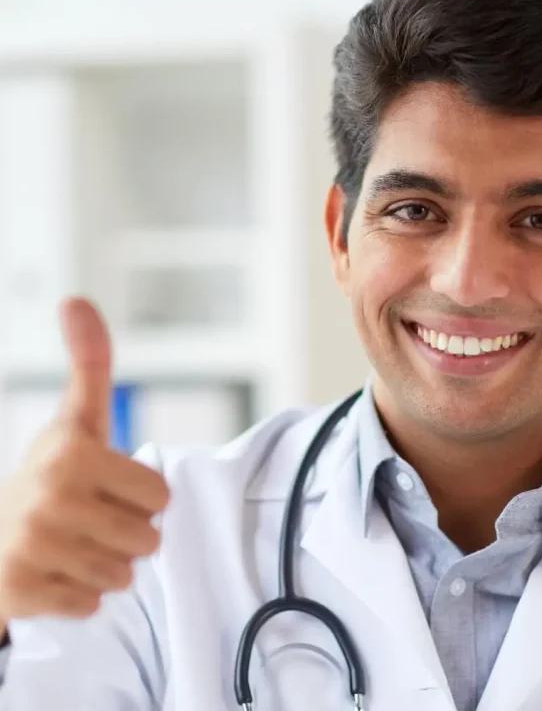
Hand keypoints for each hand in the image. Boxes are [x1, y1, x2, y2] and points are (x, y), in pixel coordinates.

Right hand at [0, 298, 169, 628]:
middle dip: (127, 533)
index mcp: (73, 453)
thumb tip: (75, 299)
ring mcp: (30, 547)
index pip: (161, 496)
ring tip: (71, 544)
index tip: (107, 488)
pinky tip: (54, 572)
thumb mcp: (76, 418)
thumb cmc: (52, 474)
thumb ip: (89, 362)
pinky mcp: (19, 593)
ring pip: (123, 575)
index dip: (142, 497)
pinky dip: (80, 595)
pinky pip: (92, 604)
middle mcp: (49, 497)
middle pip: (147, 538)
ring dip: (106, 566)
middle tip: (88, 520)